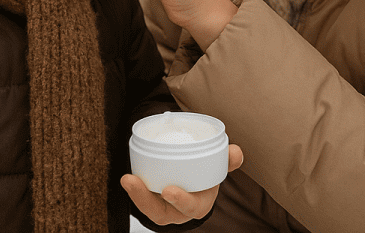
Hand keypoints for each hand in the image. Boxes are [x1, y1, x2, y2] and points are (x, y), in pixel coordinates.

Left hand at [122, 144, 243, 224]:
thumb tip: (236, 152)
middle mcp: (178, 211)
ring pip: (147, 207)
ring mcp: (162, 207)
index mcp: (198, 205)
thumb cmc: (205, 178)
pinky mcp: (151, 199)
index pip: (190, 208)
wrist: (193, 182)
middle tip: (135, 182)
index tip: (169, 190)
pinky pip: (141, 199)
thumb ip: (227, 160)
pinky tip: (128, 178)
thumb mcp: (217, 169)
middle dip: (146, 200)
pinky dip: (134, 190)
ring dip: (136, 195)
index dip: (180, 201)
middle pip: (161, 212)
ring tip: (127, 179)